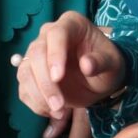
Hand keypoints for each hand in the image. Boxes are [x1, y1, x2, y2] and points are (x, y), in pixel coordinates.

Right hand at [12, 10, 125, 137]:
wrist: (100, 77)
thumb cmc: (107, 64)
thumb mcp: (113, 63)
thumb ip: (101, 62)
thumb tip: (86, 65)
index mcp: (71, 24)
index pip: (56, 34)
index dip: (54, 55)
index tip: (58, 78)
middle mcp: (48, 35)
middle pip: (36, 54)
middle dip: (45, 83)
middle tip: (59, 105)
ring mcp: (36, 55)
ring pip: (25, 72)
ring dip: (38, 96)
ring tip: (60, 112)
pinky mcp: (31, 74)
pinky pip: (24, 89)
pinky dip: (36, 104)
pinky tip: (54, 113)